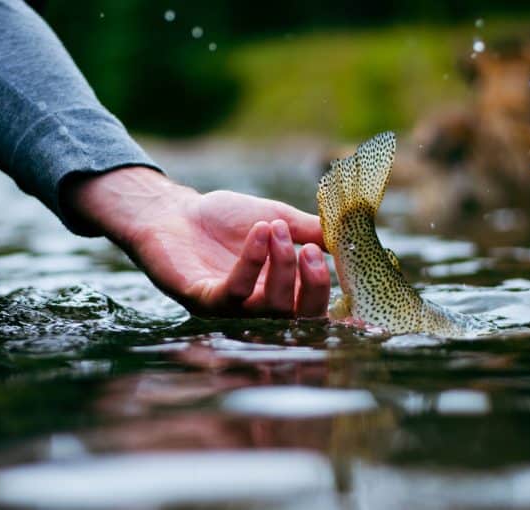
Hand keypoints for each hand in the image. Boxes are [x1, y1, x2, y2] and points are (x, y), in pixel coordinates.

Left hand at [66, 167, 329, 317]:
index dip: (338, 310)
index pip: (314, 314)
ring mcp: (229, 311)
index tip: (355, 290)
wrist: (174, 211)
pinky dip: (251, 262)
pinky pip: (234, 291)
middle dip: (312, 285)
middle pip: (297, 318)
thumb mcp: (278, 219)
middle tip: (312, 250)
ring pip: (269, 307)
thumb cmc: (223, 220)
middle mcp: (256, 311)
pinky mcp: (202, 300)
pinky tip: (259, 233)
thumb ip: (311, 231)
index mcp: (279, 295)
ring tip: (277, 229)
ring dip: (280, 266)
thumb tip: (351, 238)